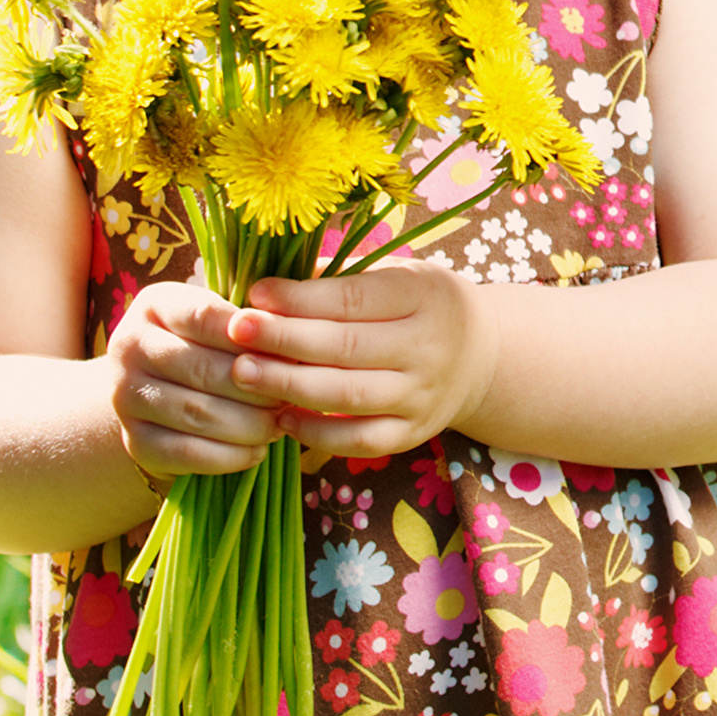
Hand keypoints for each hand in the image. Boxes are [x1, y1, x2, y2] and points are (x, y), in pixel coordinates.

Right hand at [105, 280, 287, 478]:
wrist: (158, 392)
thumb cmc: (210, 345)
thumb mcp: (224, 318)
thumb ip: (258, 313)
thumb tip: (310, 308)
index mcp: (154, 304)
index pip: (205, 315)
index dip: (252, 335)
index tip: (292, 349)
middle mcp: (128, 346)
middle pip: (203, 368)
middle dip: (258, 385)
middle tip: (294, 395)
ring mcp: (124, 396)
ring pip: (197, 413)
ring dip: (249, 423)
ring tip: (282, 423)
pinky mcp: (134, 441)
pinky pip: (187, 452)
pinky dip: (230, 455)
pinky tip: (258, 451)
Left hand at [225, 261, 488, 460]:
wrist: (480, 356)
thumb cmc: (417, 304)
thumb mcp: (392, 275)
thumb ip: (336, 279)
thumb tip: (265, 284)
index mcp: (423, 296)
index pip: (353, 299)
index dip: (300, 299)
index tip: (255, 294)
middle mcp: (429, 347)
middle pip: (347, 348)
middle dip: (284, 340)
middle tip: (236, 332)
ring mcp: (423, 395)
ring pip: (348, 397)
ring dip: (289, 386)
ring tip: (243, 373)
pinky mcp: (413, 433)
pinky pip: (360, 441)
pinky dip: (317, 433)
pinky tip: (281, 417)